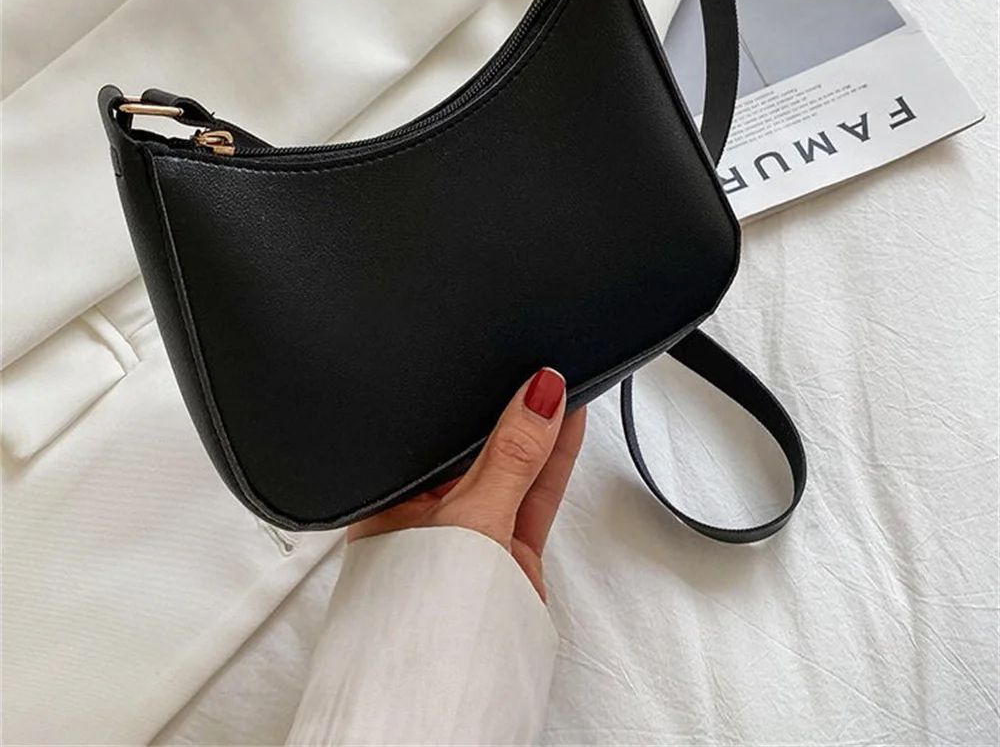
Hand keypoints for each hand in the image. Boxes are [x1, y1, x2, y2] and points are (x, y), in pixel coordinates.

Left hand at [348, 368, 585, 600]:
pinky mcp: (508, 551)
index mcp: (394, 496)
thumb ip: (510, 456)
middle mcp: (431, 512)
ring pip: (512, 467)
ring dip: (538, 430)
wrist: (454, 696)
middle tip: (540, 368)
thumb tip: (536, 396)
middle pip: (479, 446)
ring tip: (559, 382)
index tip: (508, 366)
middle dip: (510, 410)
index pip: (437, 430)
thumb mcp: (470, 515)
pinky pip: (534, 493)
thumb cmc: (423, 618)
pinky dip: (553, 461)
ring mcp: (473, 532)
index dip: (471, 397)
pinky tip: (565, 424)